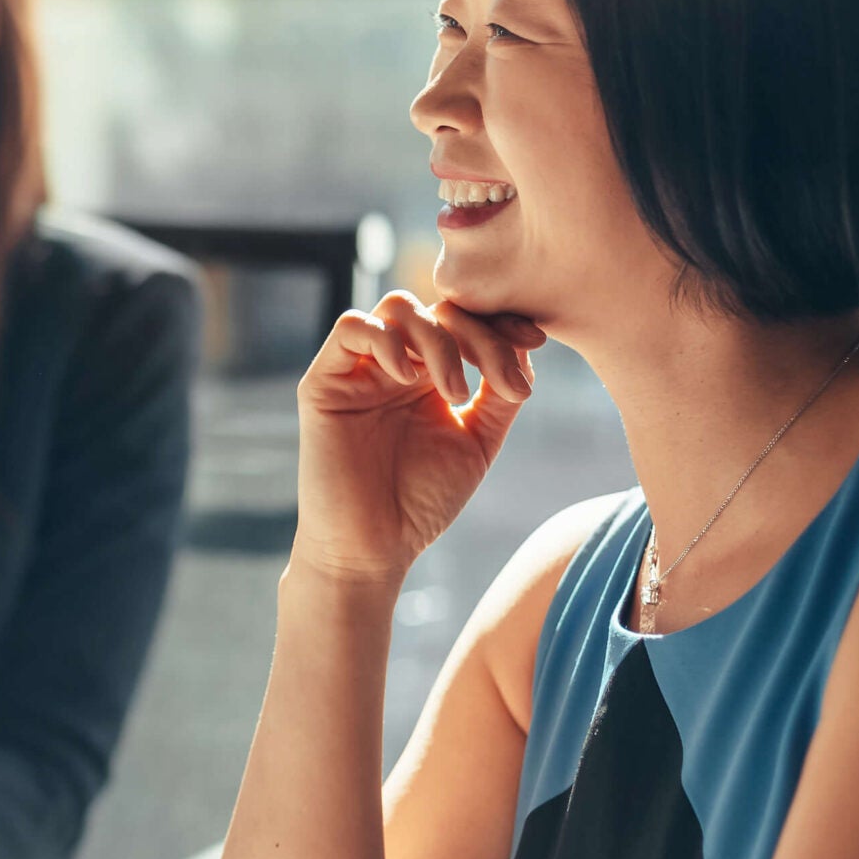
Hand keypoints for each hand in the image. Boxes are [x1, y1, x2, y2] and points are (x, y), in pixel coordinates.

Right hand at [292, 291, 544, 585]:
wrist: (371, 550)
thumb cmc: (420, 504)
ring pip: (398, 308)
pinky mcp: (323, 381)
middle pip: (438, 309)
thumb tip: (527, 351)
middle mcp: (394, 365)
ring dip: (439, 340)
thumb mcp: (476, 443)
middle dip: (480, 336)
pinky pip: (350, 327)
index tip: (535, 342)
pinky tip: (409, 378)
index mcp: (428, 375)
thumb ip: (499, 396)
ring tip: (457, 393)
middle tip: (502, 382)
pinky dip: (387, 340)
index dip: (500, 320)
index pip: (464, 321)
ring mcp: (358, 370)